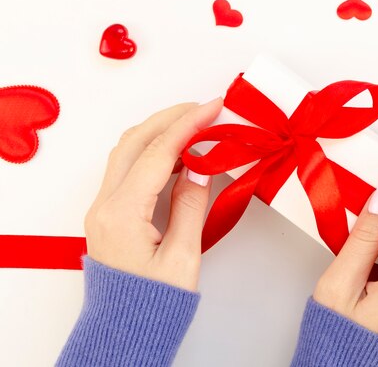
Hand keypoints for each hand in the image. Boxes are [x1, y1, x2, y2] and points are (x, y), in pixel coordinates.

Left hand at [84, 99, 221, 291]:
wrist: (126, 331)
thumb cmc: (153, 304)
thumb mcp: (182, 257)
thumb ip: (191, 205)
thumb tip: (199, 166)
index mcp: (122, 214)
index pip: (158, 153)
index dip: (188, 125)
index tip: (213, 107)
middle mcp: (105, 205)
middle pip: (134, 141)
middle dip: (170, 117)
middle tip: (203, 108)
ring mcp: (103, 207)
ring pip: (128, 151)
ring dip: (160, 132)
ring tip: (195, 125)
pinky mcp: (110, 212)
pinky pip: (128, 169)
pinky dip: (153, 152)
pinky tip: (178, 154)